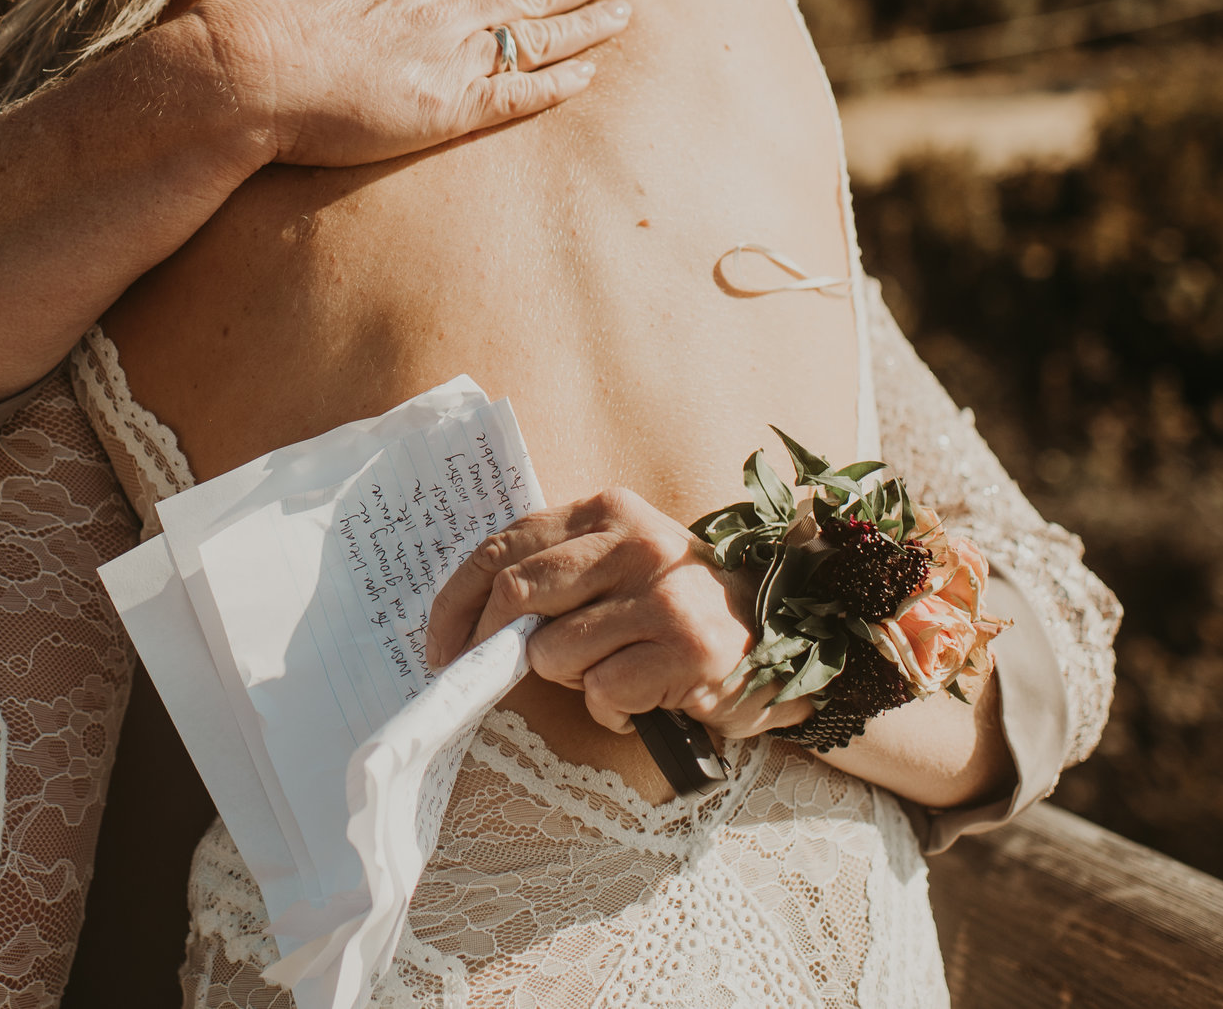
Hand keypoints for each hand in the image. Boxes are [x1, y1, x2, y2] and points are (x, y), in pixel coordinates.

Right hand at [191, 0, 638, 167]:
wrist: (243, 69)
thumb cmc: (266, 20)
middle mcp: (441, 13)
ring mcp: (446, 60)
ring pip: (536, 34)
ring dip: (586, 20)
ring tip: (629, 7)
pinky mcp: (441, 110)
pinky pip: (514, 97)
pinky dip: (555, 85)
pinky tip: (591, 75)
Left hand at [425, 487, 810, 738]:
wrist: (782, 638)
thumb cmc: (678, 608)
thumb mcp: (620, 565)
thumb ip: (557, 573)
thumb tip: (469, 621)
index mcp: (607, 511)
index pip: (502, 546)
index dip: (455, 602)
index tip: (439, 646)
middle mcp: (635, 542)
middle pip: (516, 594)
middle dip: (491, 647)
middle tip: (490, 677)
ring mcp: (662, 595)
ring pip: (553, 653)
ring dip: (569, 682)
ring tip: (611, 675)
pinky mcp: (684, 650)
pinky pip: (601, 692)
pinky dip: (610, 711)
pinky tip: (644, 699)